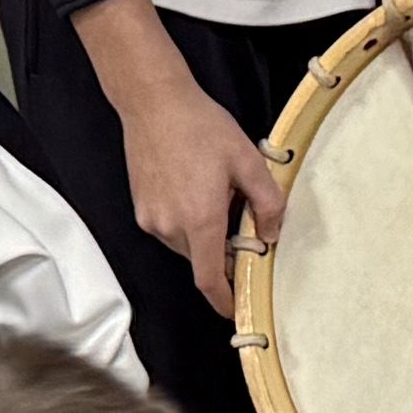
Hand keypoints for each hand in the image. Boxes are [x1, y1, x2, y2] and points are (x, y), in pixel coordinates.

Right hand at [113, 76, 287, 319]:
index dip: (223, 299)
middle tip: (243, 227)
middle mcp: (170, 226)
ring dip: (204, 235)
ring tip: (218, 197)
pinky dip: (187, 223)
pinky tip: (197, 189)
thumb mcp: (247, 160)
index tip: (235, 308)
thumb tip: (271, 235)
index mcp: (199, 219)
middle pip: (200, 260)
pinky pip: (169, 229)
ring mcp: (150, 218)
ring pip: (184, 245)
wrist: (153, 103)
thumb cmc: (200, 127)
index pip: (208, 279)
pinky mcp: (140, 208)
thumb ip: (267, 203)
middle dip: (221, 254)